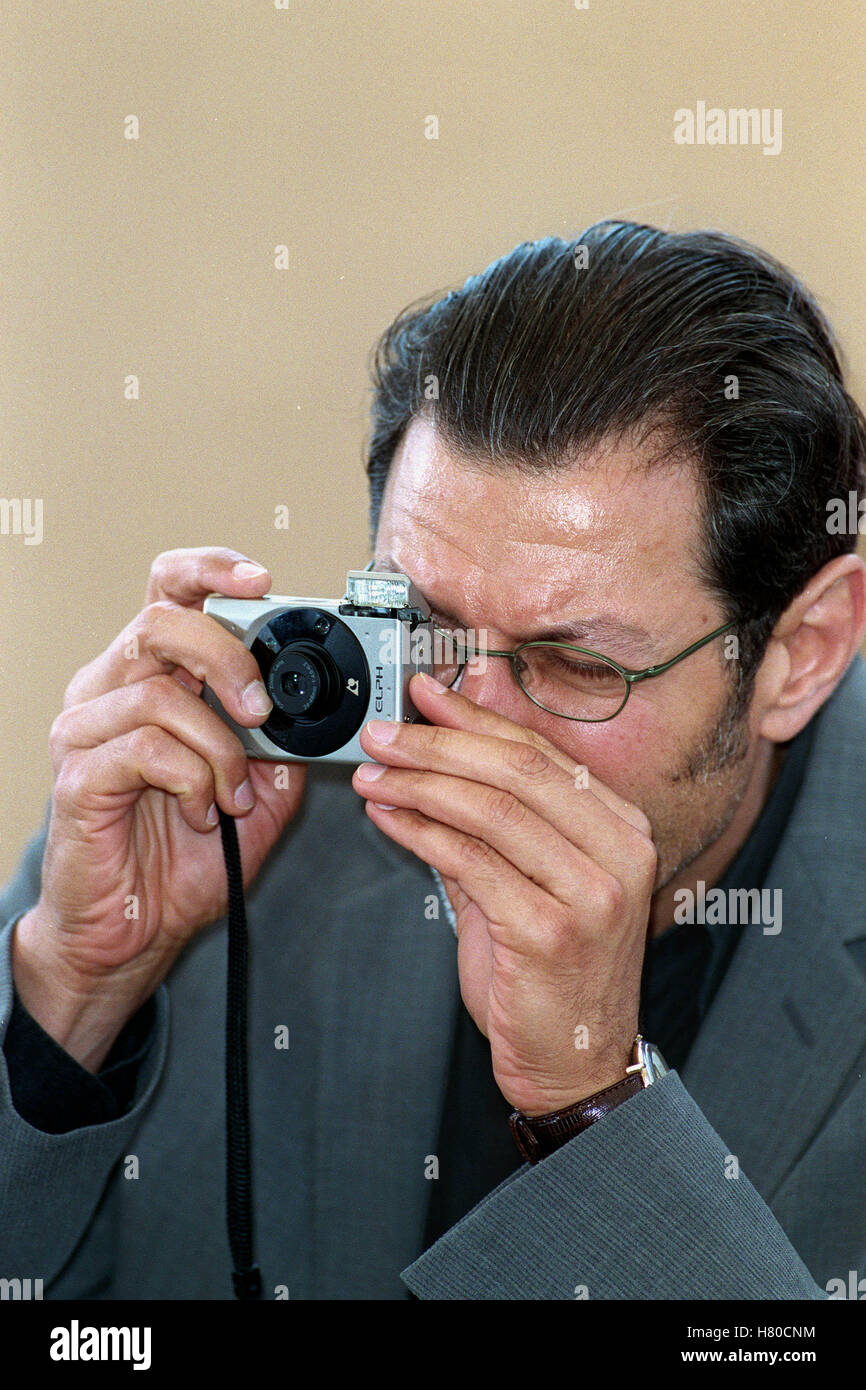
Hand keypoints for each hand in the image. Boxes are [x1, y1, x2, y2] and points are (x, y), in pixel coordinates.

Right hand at [13, 547, 306, 1068]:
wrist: (134, 930)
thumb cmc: (183, 859)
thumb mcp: (261, 793)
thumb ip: (284, 745)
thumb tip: (322, 707)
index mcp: (150, 677)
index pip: (169, 592)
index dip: (212, 570)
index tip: (264, 580)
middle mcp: (109, 690)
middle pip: (161, 621)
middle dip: (229, 659)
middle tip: (262, 713)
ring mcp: (85, 731)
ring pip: (160, 693)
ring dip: (220, 749)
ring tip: (233, 794)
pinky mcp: (77, 775)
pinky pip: (144, 748)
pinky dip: (192, 780)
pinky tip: (203, 811)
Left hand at [352, 672, 655, 1115]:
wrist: (576, 1062)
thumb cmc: (551, 973)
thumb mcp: (534, 881)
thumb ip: (494, 822)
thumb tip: (437, 754)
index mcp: (623, 828)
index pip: (541, 753)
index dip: (476, 717)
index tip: (426, 695)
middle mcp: (621, 851)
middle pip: (516, 770)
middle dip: (438, 743)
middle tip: (384, 732)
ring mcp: (592, 892)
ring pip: (491, 809)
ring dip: (420, 783)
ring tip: (374, 773)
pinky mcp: (551, 931)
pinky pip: (471, 861)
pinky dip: (420, 831)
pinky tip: (389, 817)